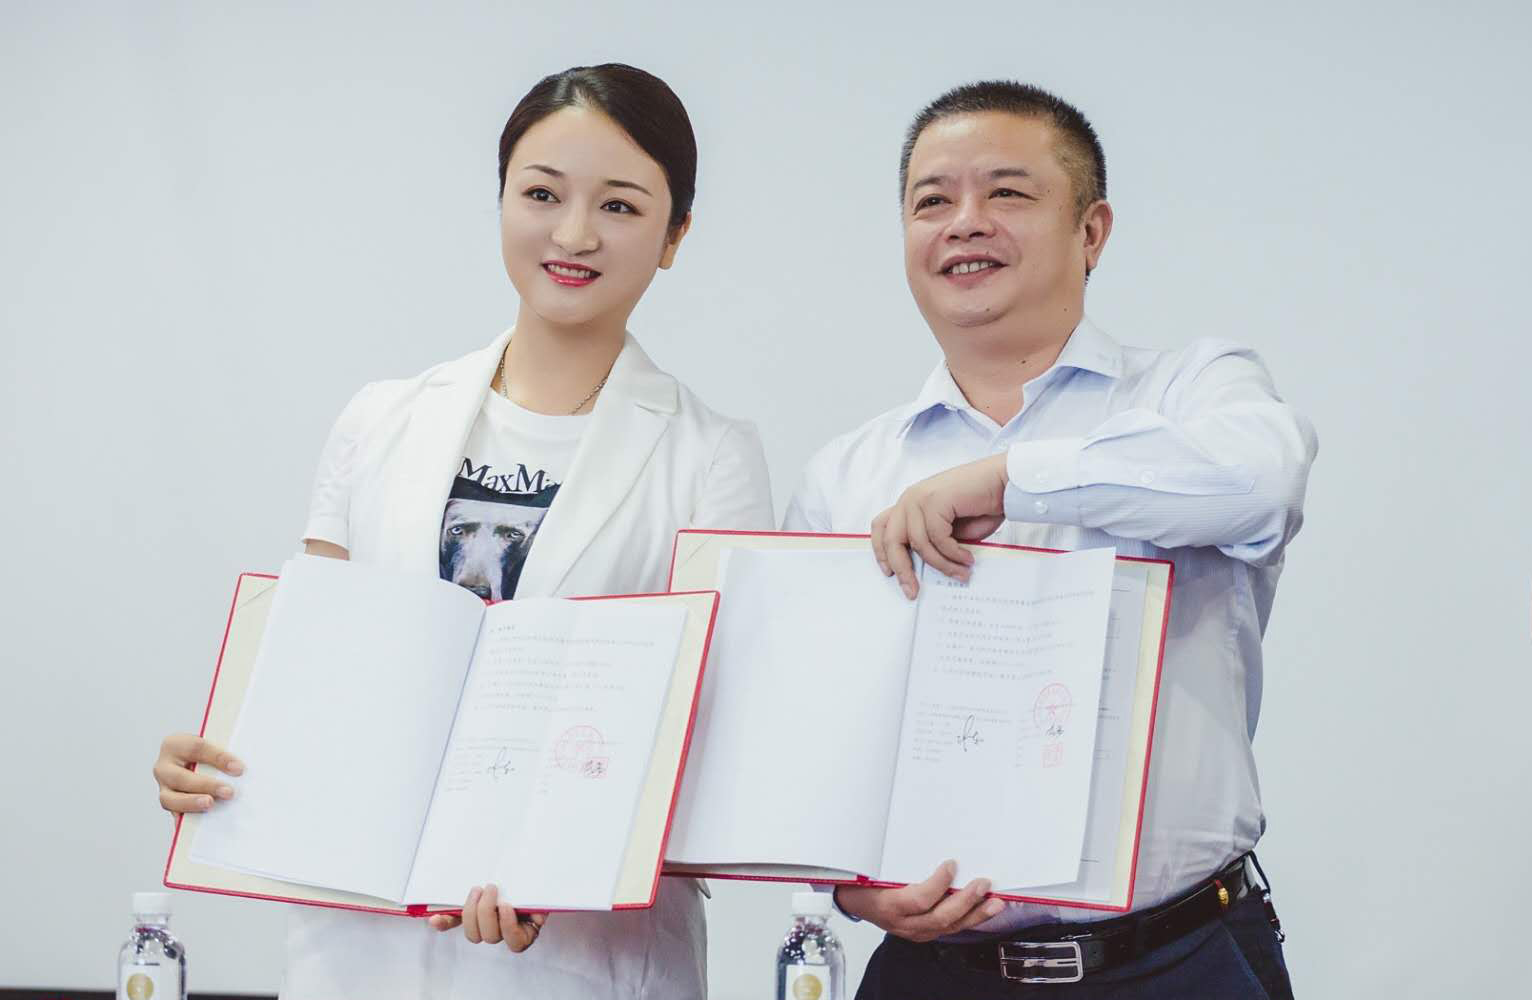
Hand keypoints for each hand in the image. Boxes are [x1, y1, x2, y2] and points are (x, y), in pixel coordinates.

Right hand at [154, 732, 242, 813]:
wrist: (194, 761)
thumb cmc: (207, 753)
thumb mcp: (212, 745)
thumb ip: (222, 756)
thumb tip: (240, 770)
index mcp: (175, 744)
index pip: (196, 748)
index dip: (218, 758)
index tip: (238, 768)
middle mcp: (164, 767)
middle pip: (180, 777)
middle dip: (206, 785)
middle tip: (228, 792)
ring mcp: (163, 788)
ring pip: (169, 799)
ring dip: (191, 803)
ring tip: (210, 804)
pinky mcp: (169, 805)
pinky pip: (175, 814)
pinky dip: (188, 819)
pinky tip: (202, 824)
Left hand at [428, 884, 546, 952]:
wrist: (522, 872)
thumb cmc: (530, 886)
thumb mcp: (536, 894)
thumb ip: (538, 905)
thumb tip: (539, 919)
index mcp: (523, 931)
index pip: (516, 942)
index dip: (508, 926)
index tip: (506, 905)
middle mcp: (503, 933)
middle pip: (490, 936)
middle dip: (487, 912)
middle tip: (491, 888)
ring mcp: (484, 926)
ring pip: (473, 934)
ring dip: (471, 912)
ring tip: (478, 890)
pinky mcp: (468, 917)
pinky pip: (454, 924)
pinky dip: (444, 922)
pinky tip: (434, 920)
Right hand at [833, 860, 1004, 941]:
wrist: (852, 902)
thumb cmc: (862, 882)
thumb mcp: (873, 868)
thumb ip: (896, 859)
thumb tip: (920, 833)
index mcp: (890, 904)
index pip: (919, 899)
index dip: (938, 884)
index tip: (951, 864)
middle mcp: (903, 923)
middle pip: (940, 917)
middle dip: (966, 901)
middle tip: (983, 884)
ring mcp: (914, 932)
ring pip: (949, 927)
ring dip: (975, 914)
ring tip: (994, 903)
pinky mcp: (922, 934)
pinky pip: (948, 930)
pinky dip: (967, 920)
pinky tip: (981, 912)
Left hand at [871, 454, 1009, 597]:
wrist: (1002, 482)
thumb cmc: (981, 504)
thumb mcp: (950, 529)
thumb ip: (933, 542)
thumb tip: (924, 570)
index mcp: (910, 503)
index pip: (882, 527)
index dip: (882, 552)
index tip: (890, 573)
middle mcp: (910, 499)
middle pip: (892, 539)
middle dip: (903, 569)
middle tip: (913, 590)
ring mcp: (920, 498)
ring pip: (919, 543)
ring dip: (942, 564)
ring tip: (961, 574)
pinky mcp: (935, 500)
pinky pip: (938, 538)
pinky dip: (953, 553)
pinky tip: (967, 559)